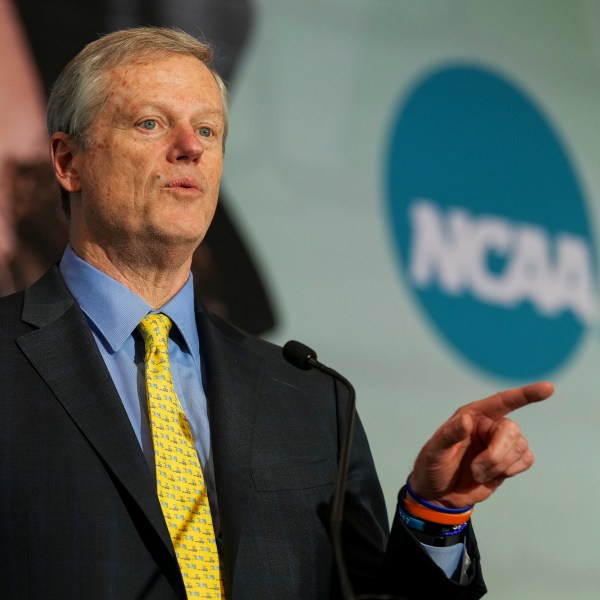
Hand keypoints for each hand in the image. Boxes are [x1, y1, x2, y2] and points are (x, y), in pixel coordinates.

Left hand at [409, 381, 553, 507]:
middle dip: (497, 454)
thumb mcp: (435, 451)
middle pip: (511, 430)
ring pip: (520, 447)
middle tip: (476, 470)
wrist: (440, 493)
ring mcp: (500, 442)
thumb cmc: (433, 466)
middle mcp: (489, 425)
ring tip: (477, 473)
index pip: (502, 401)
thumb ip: (450, 435)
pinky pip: (526, 459)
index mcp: (472, 415)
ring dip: (499, 465)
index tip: (548, 388)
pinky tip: (492, 475)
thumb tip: (467, 421)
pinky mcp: (509, 460)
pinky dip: (510, 470)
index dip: (525, 394)